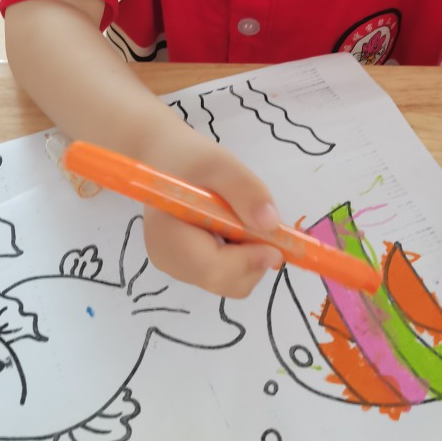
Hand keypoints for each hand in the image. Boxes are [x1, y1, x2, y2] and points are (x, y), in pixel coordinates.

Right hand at [140, 126, 282, 298]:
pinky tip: (230, 227)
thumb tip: (271, 224)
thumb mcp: (220, 164)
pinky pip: (228, 274)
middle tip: (255, 220)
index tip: (275, 242)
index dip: (250, 260)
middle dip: (252, 258)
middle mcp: (170, 261)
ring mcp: (179, 268)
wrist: (166, 160)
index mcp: (169, 238)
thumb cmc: (188, 159)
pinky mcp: (190, 268)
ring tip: (237, 217)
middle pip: (225, 282)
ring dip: (249, 255)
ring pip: (231, 281)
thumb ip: (245, 192)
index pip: (213, 269)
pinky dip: (241, 256)